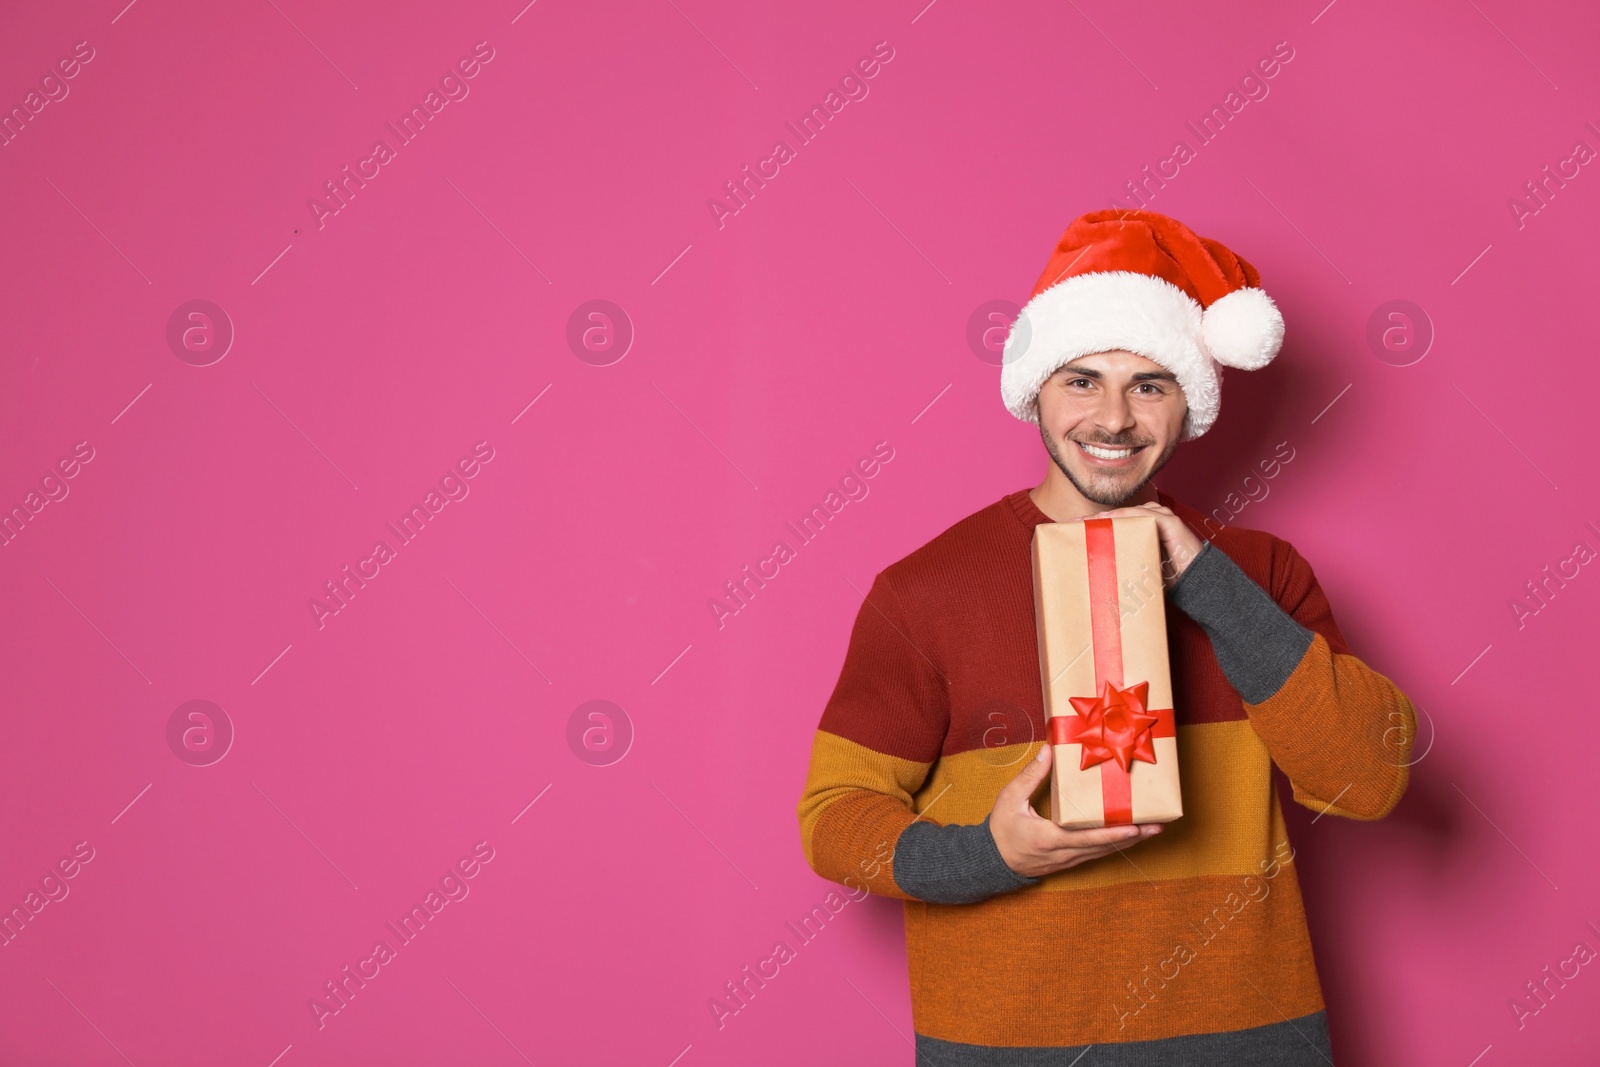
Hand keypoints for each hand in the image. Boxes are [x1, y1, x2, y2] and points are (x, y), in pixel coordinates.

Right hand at [990, 744, 1163, 877]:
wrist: (992, 860)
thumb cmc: (1001, 830)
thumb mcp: (1010, 800)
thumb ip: (1031, 776)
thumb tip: (1049, 751)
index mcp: (1050, 838)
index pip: (1088, 838)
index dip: (1113, 834)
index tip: (1135, 827)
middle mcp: (1065, 852)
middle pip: (1105, 847)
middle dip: (1133, 837)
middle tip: (1159, 826)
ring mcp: (1069, 859)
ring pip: (1105, 852)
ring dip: (1130, 841)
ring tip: (1153, 829)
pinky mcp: (1070, 860)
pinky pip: (1097, 853)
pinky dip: (1116, 844)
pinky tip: (1130, 835)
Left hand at [1067, 501, 1204, 587]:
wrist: (1199, 588)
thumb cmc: (1169, 582)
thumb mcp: (1139, 571)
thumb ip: (1123, 565)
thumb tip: (1094, 576)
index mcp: (1145, 528)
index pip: (1115, 522)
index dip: (1093, 524)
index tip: (1070, 529)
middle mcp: (1153, 519)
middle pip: (1118, 515)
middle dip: (1094, 520)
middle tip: (1070, 525)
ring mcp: (1163, 518)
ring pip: (1127, 514)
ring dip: (1105, 517)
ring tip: (1085, 524)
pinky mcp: (1171, 522)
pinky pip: (1143, 516)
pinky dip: (1125, 518)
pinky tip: (1108, 522)